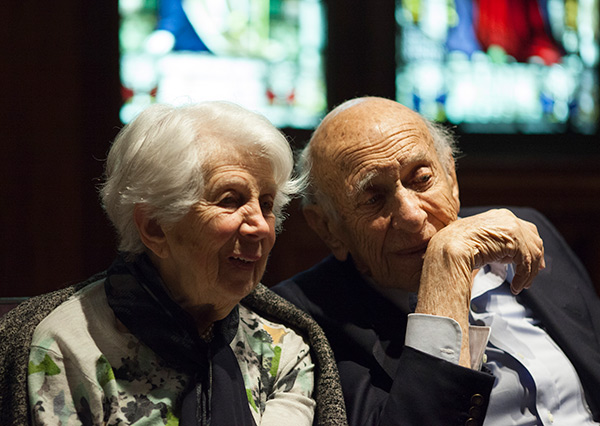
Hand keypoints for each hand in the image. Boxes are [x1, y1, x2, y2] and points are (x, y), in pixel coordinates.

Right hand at [415, 208, 544, 366]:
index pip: (520, 227)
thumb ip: (489, 244)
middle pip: (532, 235)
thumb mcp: (474, 243)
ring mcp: (510, 225)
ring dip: (528, 271)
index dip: (528, 244)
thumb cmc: (453, 250)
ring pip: (532, 250)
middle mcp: (504, 217)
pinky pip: (527, 260)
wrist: (447, 250)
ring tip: (520, 286)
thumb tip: (499, 255)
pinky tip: (515, 287)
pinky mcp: (514, 238)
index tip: (531, 260)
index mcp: (495, 216)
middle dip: (535, 255)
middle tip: (534, 274)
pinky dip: (524, 276)